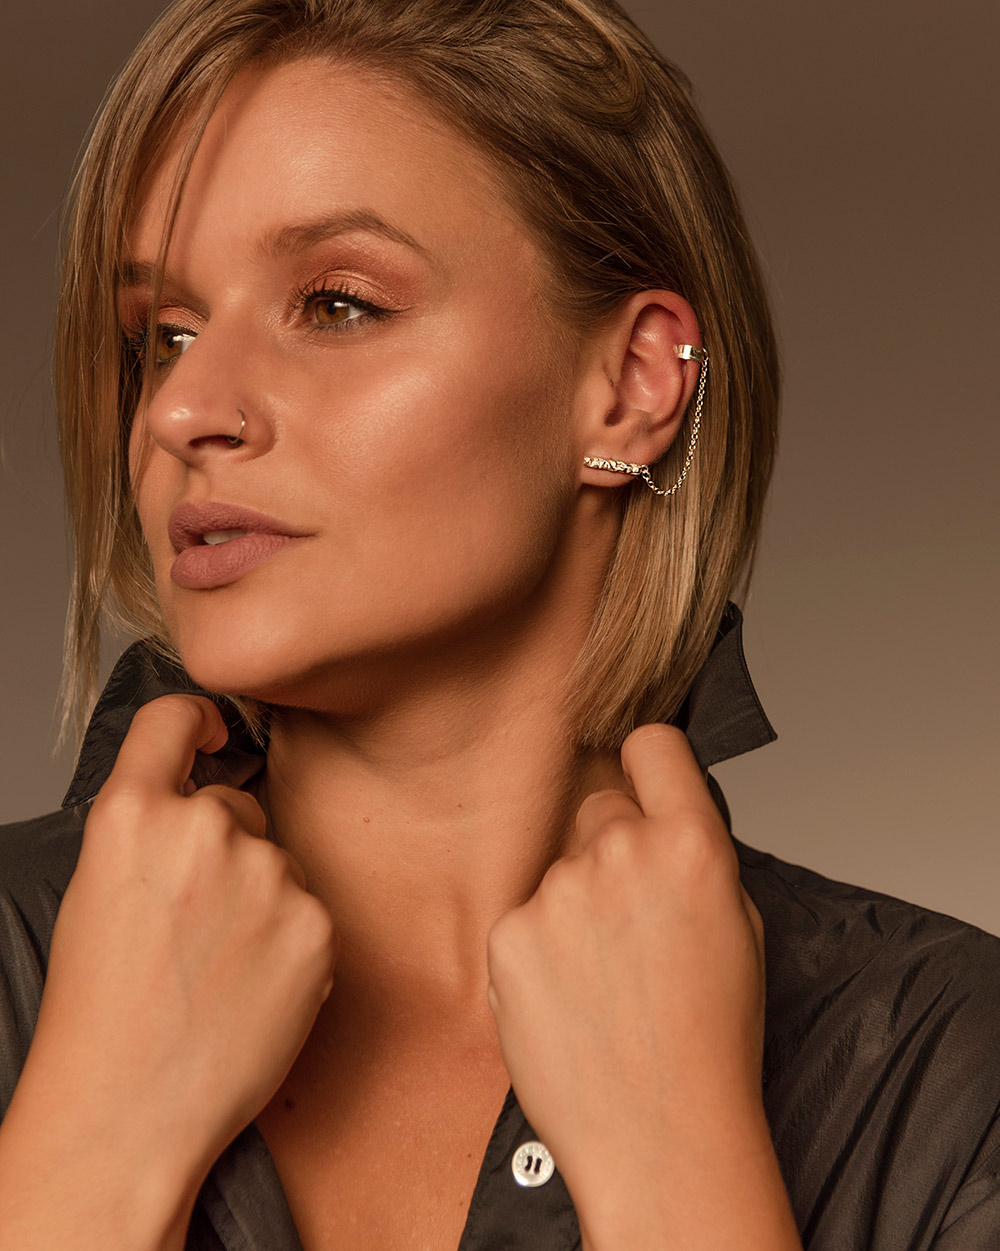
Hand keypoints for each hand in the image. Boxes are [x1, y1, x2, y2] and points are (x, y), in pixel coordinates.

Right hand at [0, 695, 336, 1246]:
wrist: (128, 1113)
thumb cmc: (101, 1014)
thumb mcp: (97, 891)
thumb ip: (151, 827)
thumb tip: (203, 794)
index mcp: (134, 815)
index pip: (175, 718)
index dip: (197, 723)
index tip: (213, 736)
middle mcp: (205, 829)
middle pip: (237, 806)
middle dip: (224, 848)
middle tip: (193, 923)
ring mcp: (268, 875)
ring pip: (278, 860)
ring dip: (260, 895)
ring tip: (218, 966)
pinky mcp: (316, 923)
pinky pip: (309, 909)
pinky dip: (290, 940)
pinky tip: (251, 987)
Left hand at [486, 724, 797, 1248]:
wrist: (660, 1136)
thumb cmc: (710, 1044)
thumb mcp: (739, 928)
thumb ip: (695, 858)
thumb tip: (661, 822)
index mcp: (691, 844)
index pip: (652, 744)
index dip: (646, 763)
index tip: (640, 779)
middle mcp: (620, 852)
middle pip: (597, 807)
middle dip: (610, 847)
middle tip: (628, 917)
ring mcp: (557, 892)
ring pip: (558, 870)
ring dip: (574, 905)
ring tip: (602, 979)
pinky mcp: (509, 934)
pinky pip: (524, 917)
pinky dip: (539, 949)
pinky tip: (569, 999)